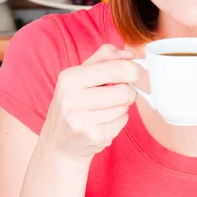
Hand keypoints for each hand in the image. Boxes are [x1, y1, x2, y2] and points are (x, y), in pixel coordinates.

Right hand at [40, 44, 138, 160]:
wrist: (58, 142)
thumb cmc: (74, 104)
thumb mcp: (81, 76)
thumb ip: (104, 58)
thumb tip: (129, 54)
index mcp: (69, 77)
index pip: (116, 68)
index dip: (135, 70)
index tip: (138, 73)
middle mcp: (70, 98)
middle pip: (124, 91)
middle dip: (130, 92)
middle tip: (124, 94)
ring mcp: (80, 120)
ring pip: (124, 108)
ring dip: (121, 108)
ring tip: (105, 111)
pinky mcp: (92, 137)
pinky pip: (121, 122)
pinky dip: (118, 122)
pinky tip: (102, 123)